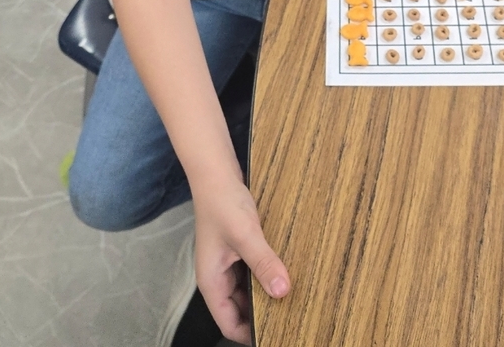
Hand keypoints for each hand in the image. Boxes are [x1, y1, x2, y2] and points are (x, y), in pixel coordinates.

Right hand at [193, 179, 290, 344]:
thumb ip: (263, 263)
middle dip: (261, 316)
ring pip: (248, 291)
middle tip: (290, 319)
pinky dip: (266, 276)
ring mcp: (227, 264)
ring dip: (265, 294)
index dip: (249, 335)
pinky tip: (283, 273)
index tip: (275, 336)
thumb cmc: (222, 203)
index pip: (228, 324)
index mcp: (211, 282)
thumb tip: (283, 291)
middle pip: (239, 310)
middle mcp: (218, 277)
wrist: (216, 173)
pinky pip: (252, 273)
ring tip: (291, 299)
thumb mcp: (245, 235)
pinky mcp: (238, 250)